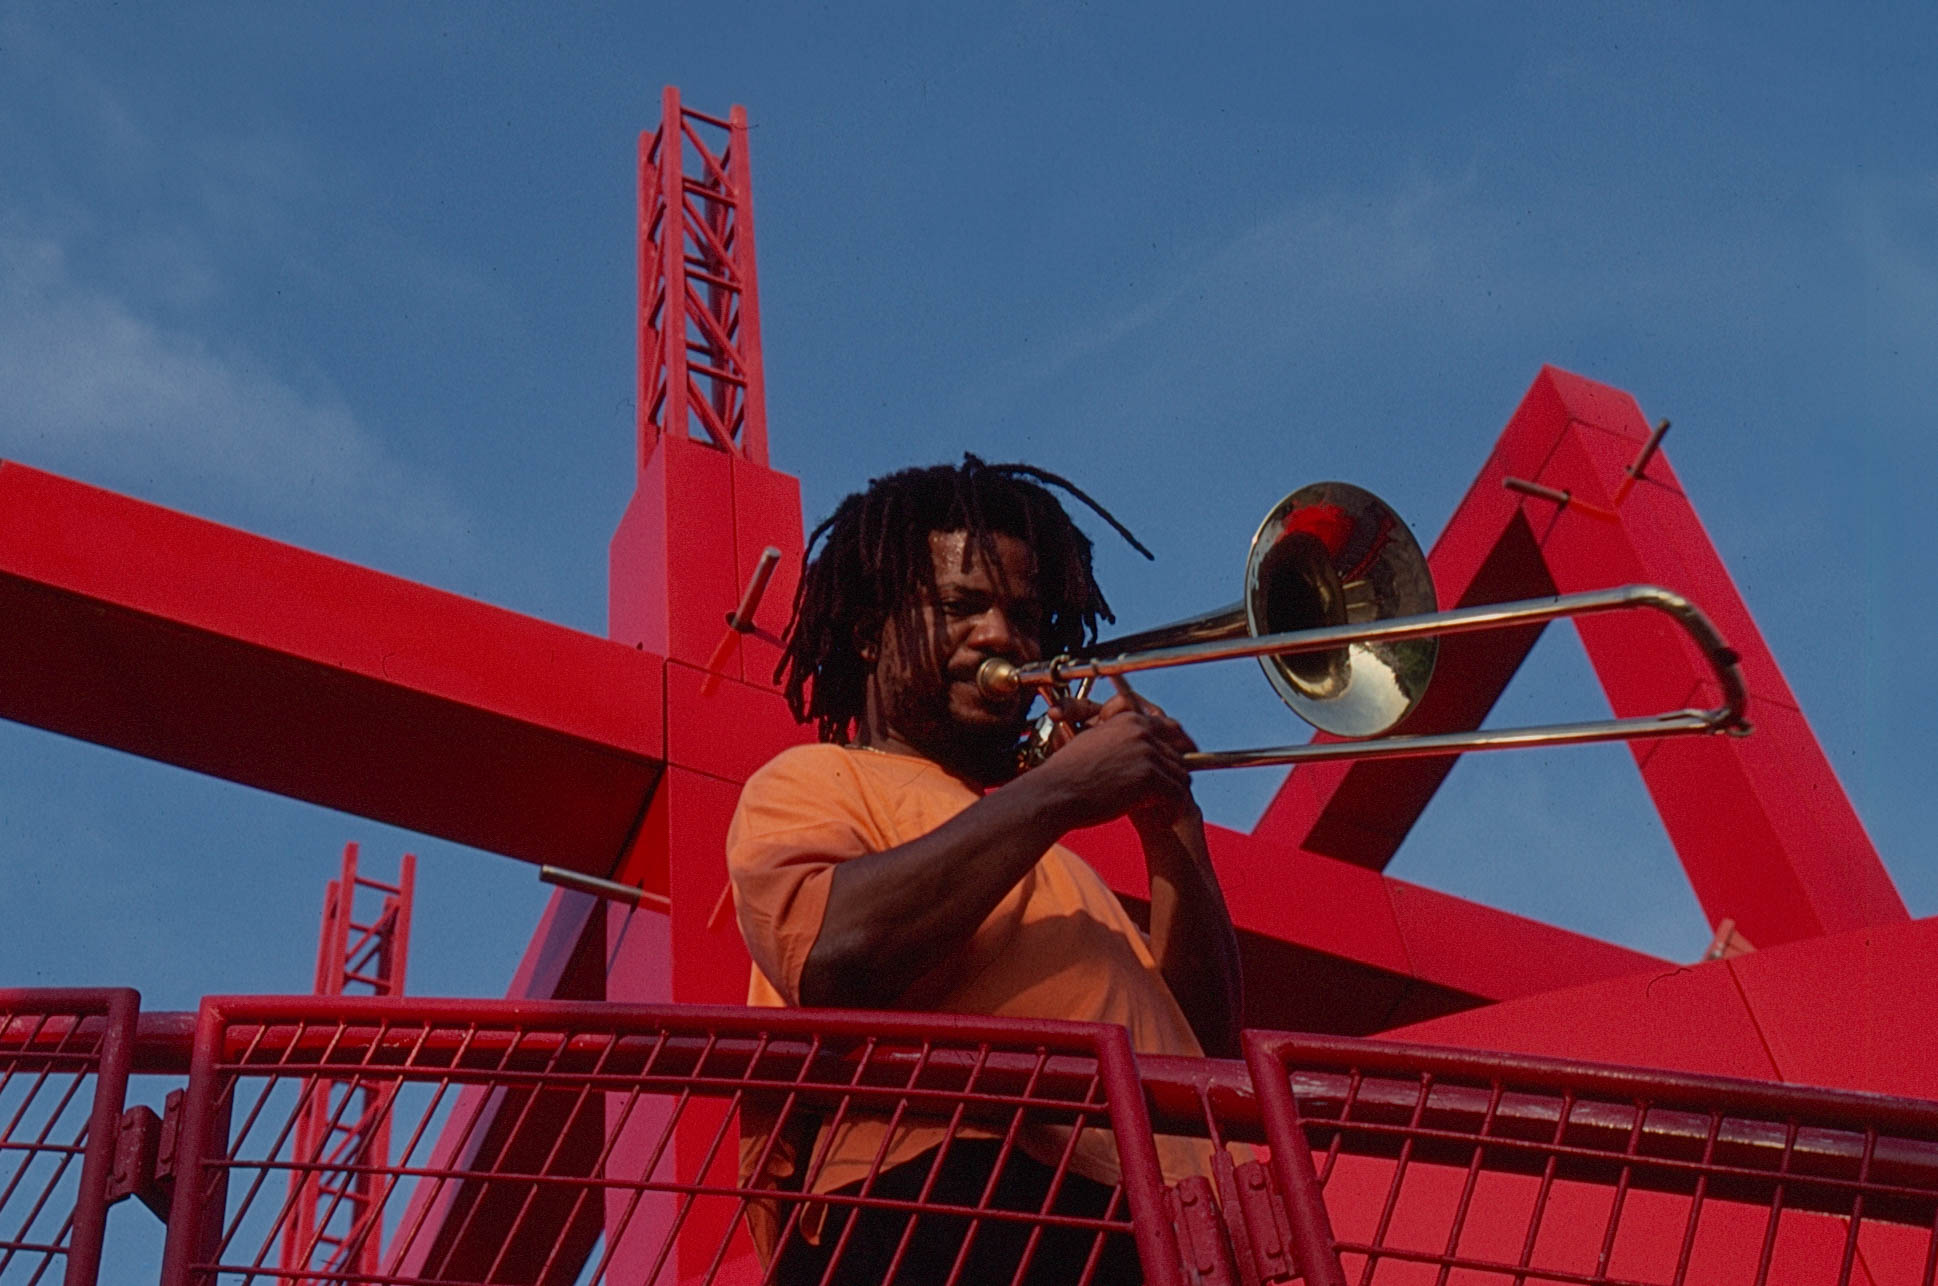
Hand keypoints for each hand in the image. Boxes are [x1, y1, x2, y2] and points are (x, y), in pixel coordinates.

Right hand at [1025, 686, 1194, 830]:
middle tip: (1171, 798)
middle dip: (1175, 777)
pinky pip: (1176, 795)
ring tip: (1166, 812)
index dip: (1182, 747)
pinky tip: (1164, 820)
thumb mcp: (1093, 744)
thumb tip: (1141, 753)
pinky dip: (1173, 810)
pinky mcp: (1149, 777)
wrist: (1054, 793)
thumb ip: (1120, 741)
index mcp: (1129, 720)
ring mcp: (1146, 753)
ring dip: (1174, 796)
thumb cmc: (1067, 775)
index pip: (1171, 729)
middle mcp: (1141, 731)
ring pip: (1180, 776)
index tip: (1186, 763)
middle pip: (1178, 755)